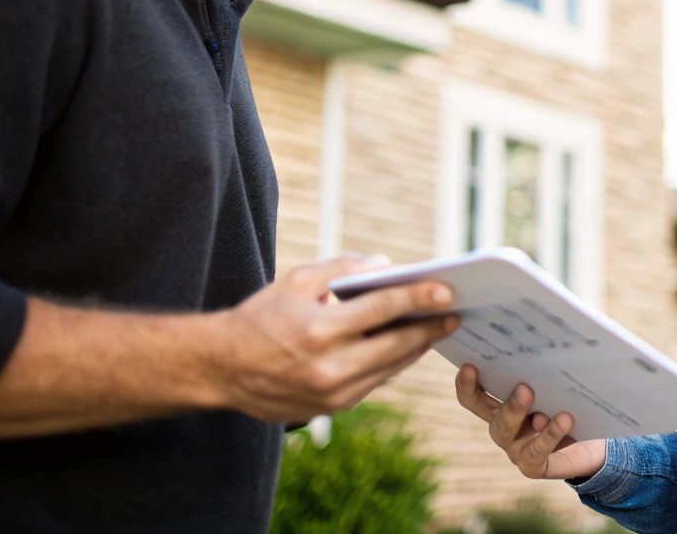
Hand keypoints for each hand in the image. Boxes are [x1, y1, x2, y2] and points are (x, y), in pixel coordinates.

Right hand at [206, 255, 458, 422]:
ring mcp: (332, 394)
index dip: (418, 299)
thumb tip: (387, 267)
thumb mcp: (297, 281)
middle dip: (429, 327)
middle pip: (396, 345)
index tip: (446, 291)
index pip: (382, 311)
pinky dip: (393, 364)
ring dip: (416, 348)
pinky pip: (374, 382)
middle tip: (455, 312)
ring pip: (390, 368)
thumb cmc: (260, 317)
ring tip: (437, 328)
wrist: (222, 369)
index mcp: (319, 330)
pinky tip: (407, 347)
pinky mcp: (332, 409)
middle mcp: (328, 367)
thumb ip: (343, 268)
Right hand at [454, 364, 605, 480]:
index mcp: (503, 408)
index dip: (467, 386)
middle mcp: (505, 429)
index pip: (476, 398)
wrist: (595, 444)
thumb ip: (546, 376)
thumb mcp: (557, 389)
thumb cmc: (571, 408)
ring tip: (532, 395)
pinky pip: (535, 452)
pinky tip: (564, 420)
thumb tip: (547, 351)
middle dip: (506, 401)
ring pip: (507, 433)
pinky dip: (549, 434)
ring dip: (518, 413)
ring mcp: (516, 450)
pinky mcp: (533, 466)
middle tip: (523, 385)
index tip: (469, 366)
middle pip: (494, 418)